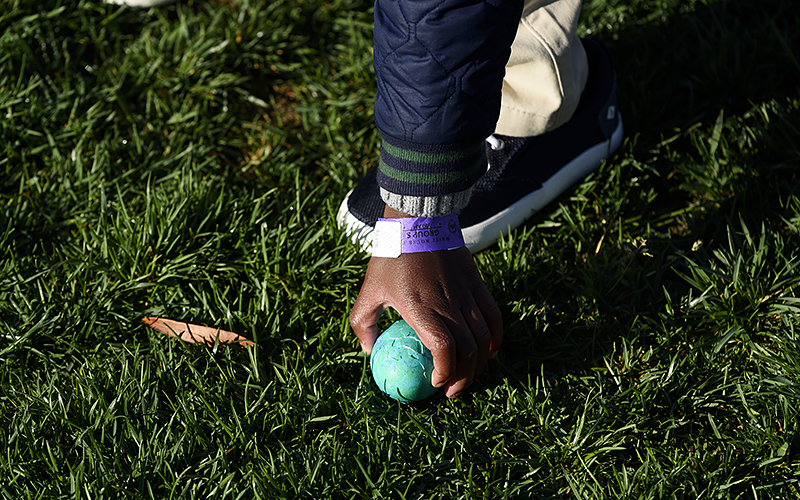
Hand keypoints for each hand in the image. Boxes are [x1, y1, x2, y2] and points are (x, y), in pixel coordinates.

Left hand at [350, 207, 502, 397]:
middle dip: (463, 377)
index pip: (444, 348)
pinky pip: (494, 316)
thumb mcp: (369, 290)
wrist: (418, 221)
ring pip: (483, 337)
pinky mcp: (476, 284)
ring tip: (468, 375)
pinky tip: (491, 351)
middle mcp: (447, 304)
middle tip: (452, 390)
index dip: (444, 371)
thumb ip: (363, 322)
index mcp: (420, 308)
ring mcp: (465, 294)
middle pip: (467, 350)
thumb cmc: (391, 257)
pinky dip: (496, 337)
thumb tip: (368, 350)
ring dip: (480, 362)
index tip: (436, 383)